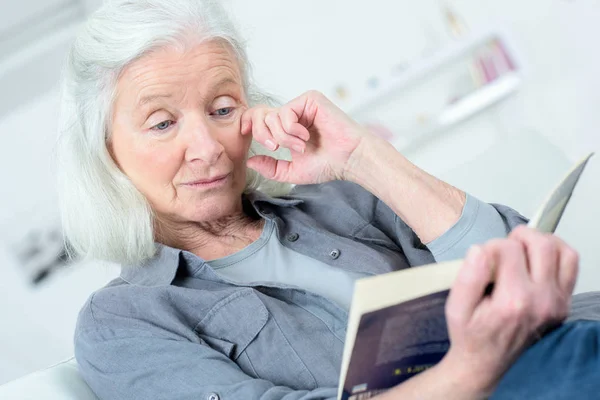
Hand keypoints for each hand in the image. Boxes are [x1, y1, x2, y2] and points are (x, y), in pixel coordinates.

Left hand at [240, 90, 372, 183]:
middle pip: (260, 114)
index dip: (248, 122)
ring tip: (301, 147)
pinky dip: (291, 129)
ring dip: (283, 137)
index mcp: (288, 127)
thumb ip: (271, 167)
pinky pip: (286, 112)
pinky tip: (306, 137)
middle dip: (264, 135)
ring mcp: (302, 105)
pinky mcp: (310, 99)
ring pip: (273, 116)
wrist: (348, 160)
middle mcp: (294, 113)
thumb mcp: (292, 171)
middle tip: (276, 149)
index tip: (243, 132)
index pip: (260, 118)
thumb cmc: (326, 165)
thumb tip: (250, 161)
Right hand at [441, 225, 578, 396]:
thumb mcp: (456, 308)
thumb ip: (468, 277)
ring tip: (521, 249)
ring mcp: (557, 302)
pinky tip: (536, 257)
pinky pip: (571, 265)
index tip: (481, 260)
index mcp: (513, 302)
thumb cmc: (470, 334)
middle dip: (518, 237)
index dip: (490, 246)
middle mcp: (541, 301)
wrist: (487, 363)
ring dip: (540, 242)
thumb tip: (479, 249)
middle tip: (502, 247)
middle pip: (540, 245)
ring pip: (561, 251)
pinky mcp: (564, 303)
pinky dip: (556, 252)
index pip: (507, 249)